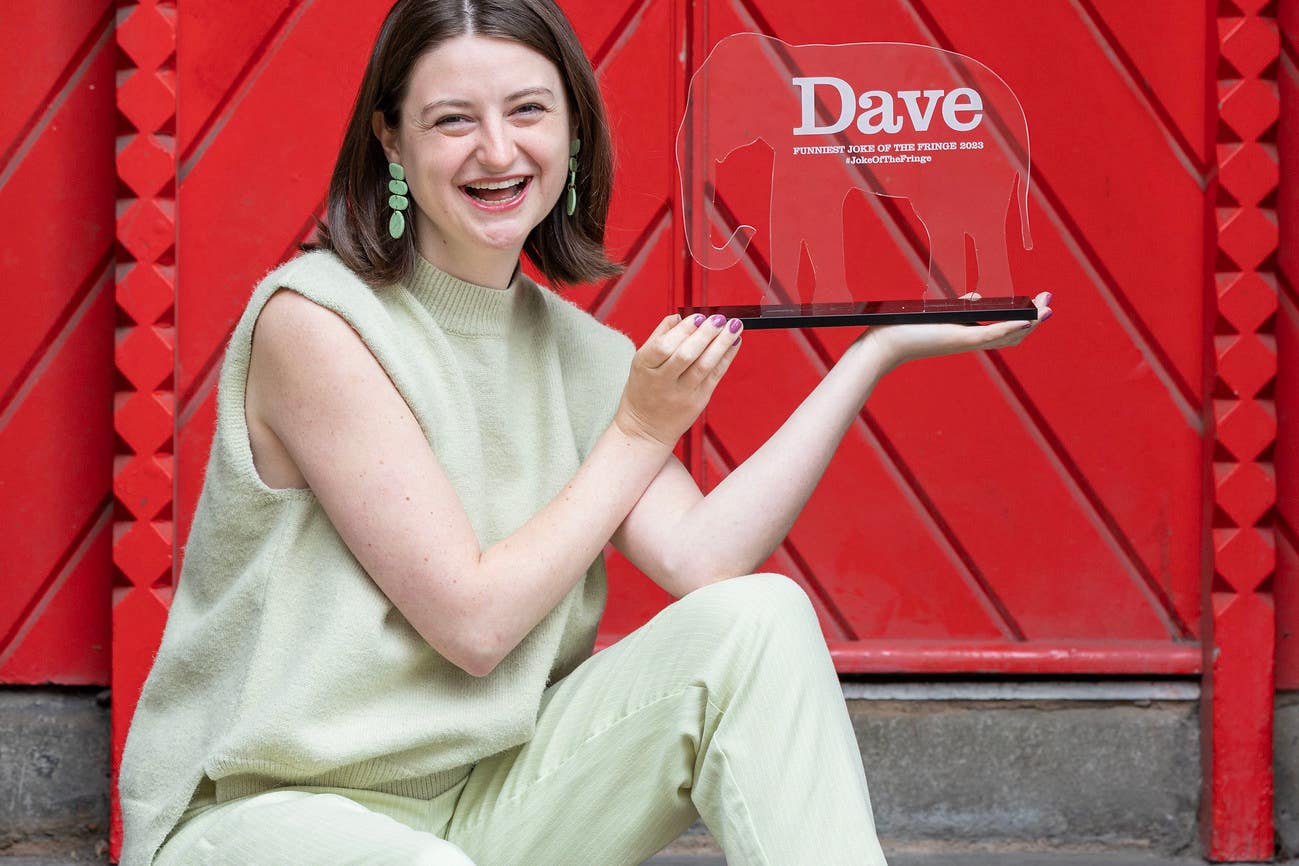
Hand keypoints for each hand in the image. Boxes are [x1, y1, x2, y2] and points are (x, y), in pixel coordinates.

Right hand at [614, 312, 743, 447]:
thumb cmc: (644, 390)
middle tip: (719, 318)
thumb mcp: (641, 362)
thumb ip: (658, 337)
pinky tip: (734, 342)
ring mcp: (682, 393)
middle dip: (705, 334)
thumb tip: (679, 317)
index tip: (698, 317)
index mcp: (645, 366)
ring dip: (722, 343)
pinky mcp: (698, 401)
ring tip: (734, 326)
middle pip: (686, 355)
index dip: (683, 331)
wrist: (646, 430)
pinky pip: (715, 376)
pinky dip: (727, 357)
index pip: (663, 346)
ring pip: (704, 365)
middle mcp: (662, 381)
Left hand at [860, 291, 1052, 370]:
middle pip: (1011, 337)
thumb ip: (961, 305)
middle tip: (1049, 305)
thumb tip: (977, 297)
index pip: (1001, 333)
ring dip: (1030, 324)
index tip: (1038, 306)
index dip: (1023, 322)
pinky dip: (1012, 327)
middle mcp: (969, 342)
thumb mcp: (939, 312)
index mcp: (965, 336)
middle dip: (1034, 322)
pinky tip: (1027, 319)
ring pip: (1007, 337)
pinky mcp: (959, 339)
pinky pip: (991, 334)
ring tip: (1046, 310)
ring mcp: (966, 342)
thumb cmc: (904, 328)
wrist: (884, 345)